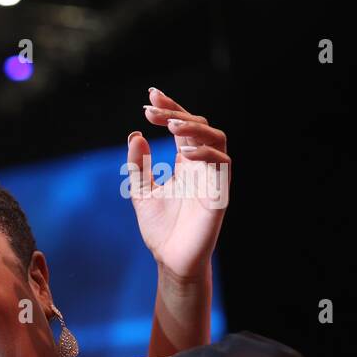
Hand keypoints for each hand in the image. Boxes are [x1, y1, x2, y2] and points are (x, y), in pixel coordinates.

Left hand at [127, 87, 229, 283]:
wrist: (171, 261)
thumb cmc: (160, 229)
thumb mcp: (140, 193)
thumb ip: (137, 167)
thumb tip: (134, 136)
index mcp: (185, 163)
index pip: (181, 126)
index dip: (169, 108)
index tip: (150, 95)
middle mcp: (202, 165)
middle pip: (199, 125)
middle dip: (176, 112)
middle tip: (150, 109)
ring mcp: (213, 178)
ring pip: (217, 138)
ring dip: (194, 127)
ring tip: (169, 124)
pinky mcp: (220, 193)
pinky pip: (222, 164)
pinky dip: (205, 153)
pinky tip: (184, 151)